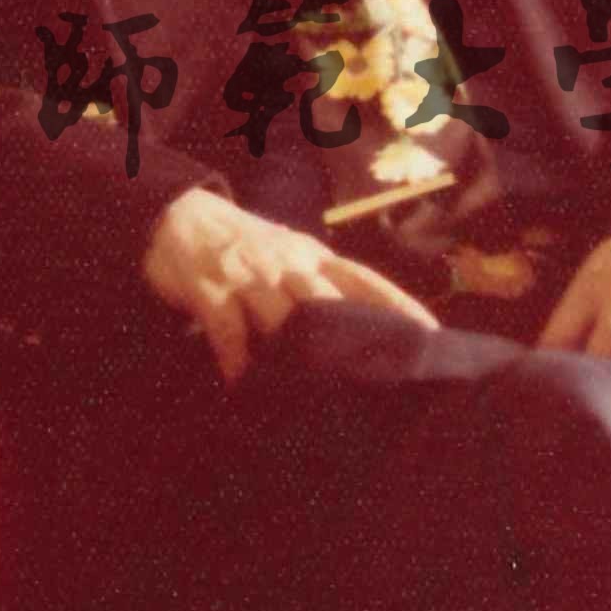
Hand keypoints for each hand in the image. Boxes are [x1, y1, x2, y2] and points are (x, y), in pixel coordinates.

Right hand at [142, 186, 436, 384]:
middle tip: (376, 382)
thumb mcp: (290, 255)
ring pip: (282, 314)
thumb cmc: (245, 245)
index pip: (365, 280)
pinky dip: (236, 357)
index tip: (430, 338)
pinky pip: (228, 327)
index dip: (399, 307)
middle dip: (351, 340)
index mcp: (313, 255)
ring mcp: (249, 274)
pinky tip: (243, 383)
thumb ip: (320, 286)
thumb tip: (361, 332)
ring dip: (297, 352)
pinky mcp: (210, 287)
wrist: (180, 215)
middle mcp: (288, 262)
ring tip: (317, 395)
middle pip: (328, 301)